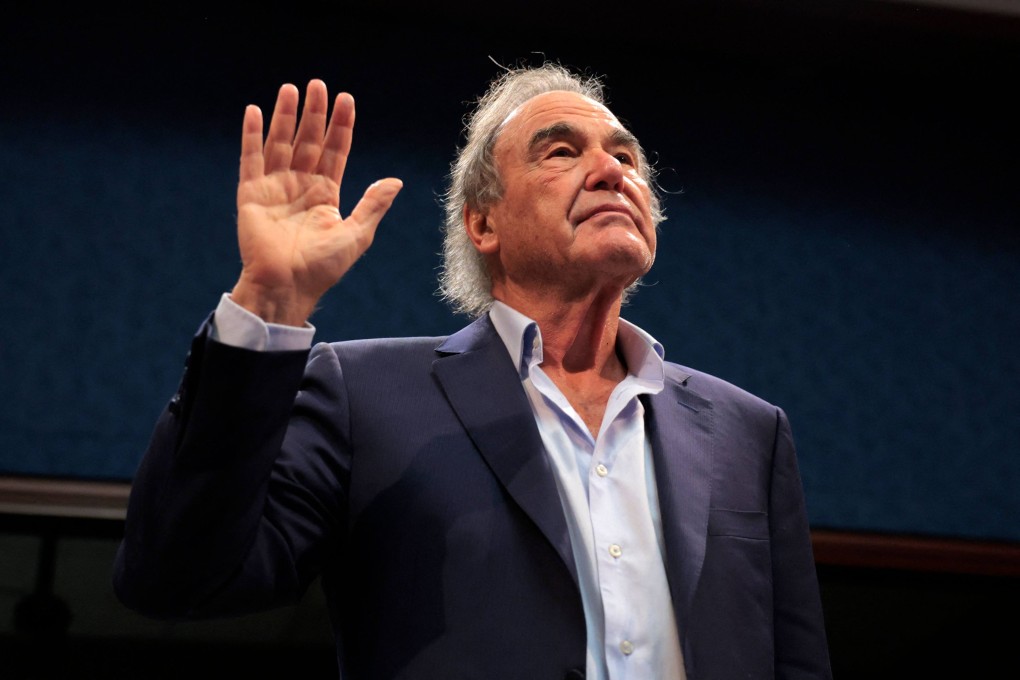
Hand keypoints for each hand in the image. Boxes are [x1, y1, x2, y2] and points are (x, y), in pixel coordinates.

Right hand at [230, 79, 401, 325]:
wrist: (286, 287)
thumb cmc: (322, 268)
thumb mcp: (355, 235)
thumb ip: (373, 205)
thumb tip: (395, 181)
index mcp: (326, 195)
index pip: (336, 151)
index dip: (341, 126)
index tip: (346, 99)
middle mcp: (301, 186)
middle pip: (309, 140)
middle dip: (314, 113)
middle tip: (318, 84)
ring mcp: (275, 188)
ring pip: (281, 143)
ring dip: (285, 116)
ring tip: (290, 89)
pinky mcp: (251, 194)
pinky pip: (251, 159)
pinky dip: (252, 135)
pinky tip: (254, 111)